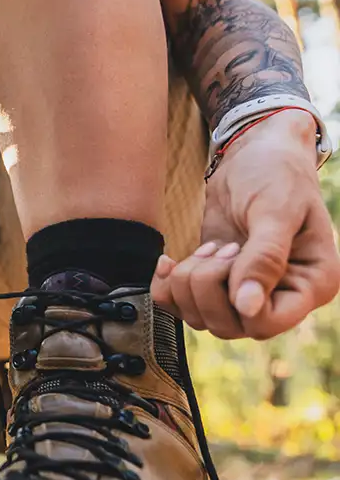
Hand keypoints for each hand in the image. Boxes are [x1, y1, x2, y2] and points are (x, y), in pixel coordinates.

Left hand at [152, 111, 339, 339]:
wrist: (255, 154)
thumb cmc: (277, 174)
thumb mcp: (275, 210)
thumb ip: (265, 258)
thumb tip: (248, 307)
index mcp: (312, 284)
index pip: (267, 324)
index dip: (237, 301)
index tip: (233, 256)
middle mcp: (282, 296)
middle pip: (228, 326)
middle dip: (207, 286)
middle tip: (220, 246)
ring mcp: (246, 293)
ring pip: (200, 318)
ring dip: (189, 282)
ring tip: (209, 246)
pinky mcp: (216, 283)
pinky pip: (179, 305)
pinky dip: (167, 285)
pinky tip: (169, 260)